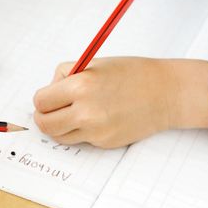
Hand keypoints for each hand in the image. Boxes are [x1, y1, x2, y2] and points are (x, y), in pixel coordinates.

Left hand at [33, 57, 207, 147]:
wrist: (166, 93)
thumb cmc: (131, 74)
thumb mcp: (94, 64)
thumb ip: (66, 76)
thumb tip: (48, 92)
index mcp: (80, 86)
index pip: (41, 101)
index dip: (43, 99)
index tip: (49, 97)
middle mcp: (85, 111)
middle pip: (45, 124)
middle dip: (45, 116)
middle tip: (53, 109)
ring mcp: (95, 131)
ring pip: (59, 136)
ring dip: (60, 126)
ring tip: (74, 113)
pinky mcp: (104, 143)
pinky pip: (80, 140)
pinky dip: (80, 131)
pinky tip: (96, 118)